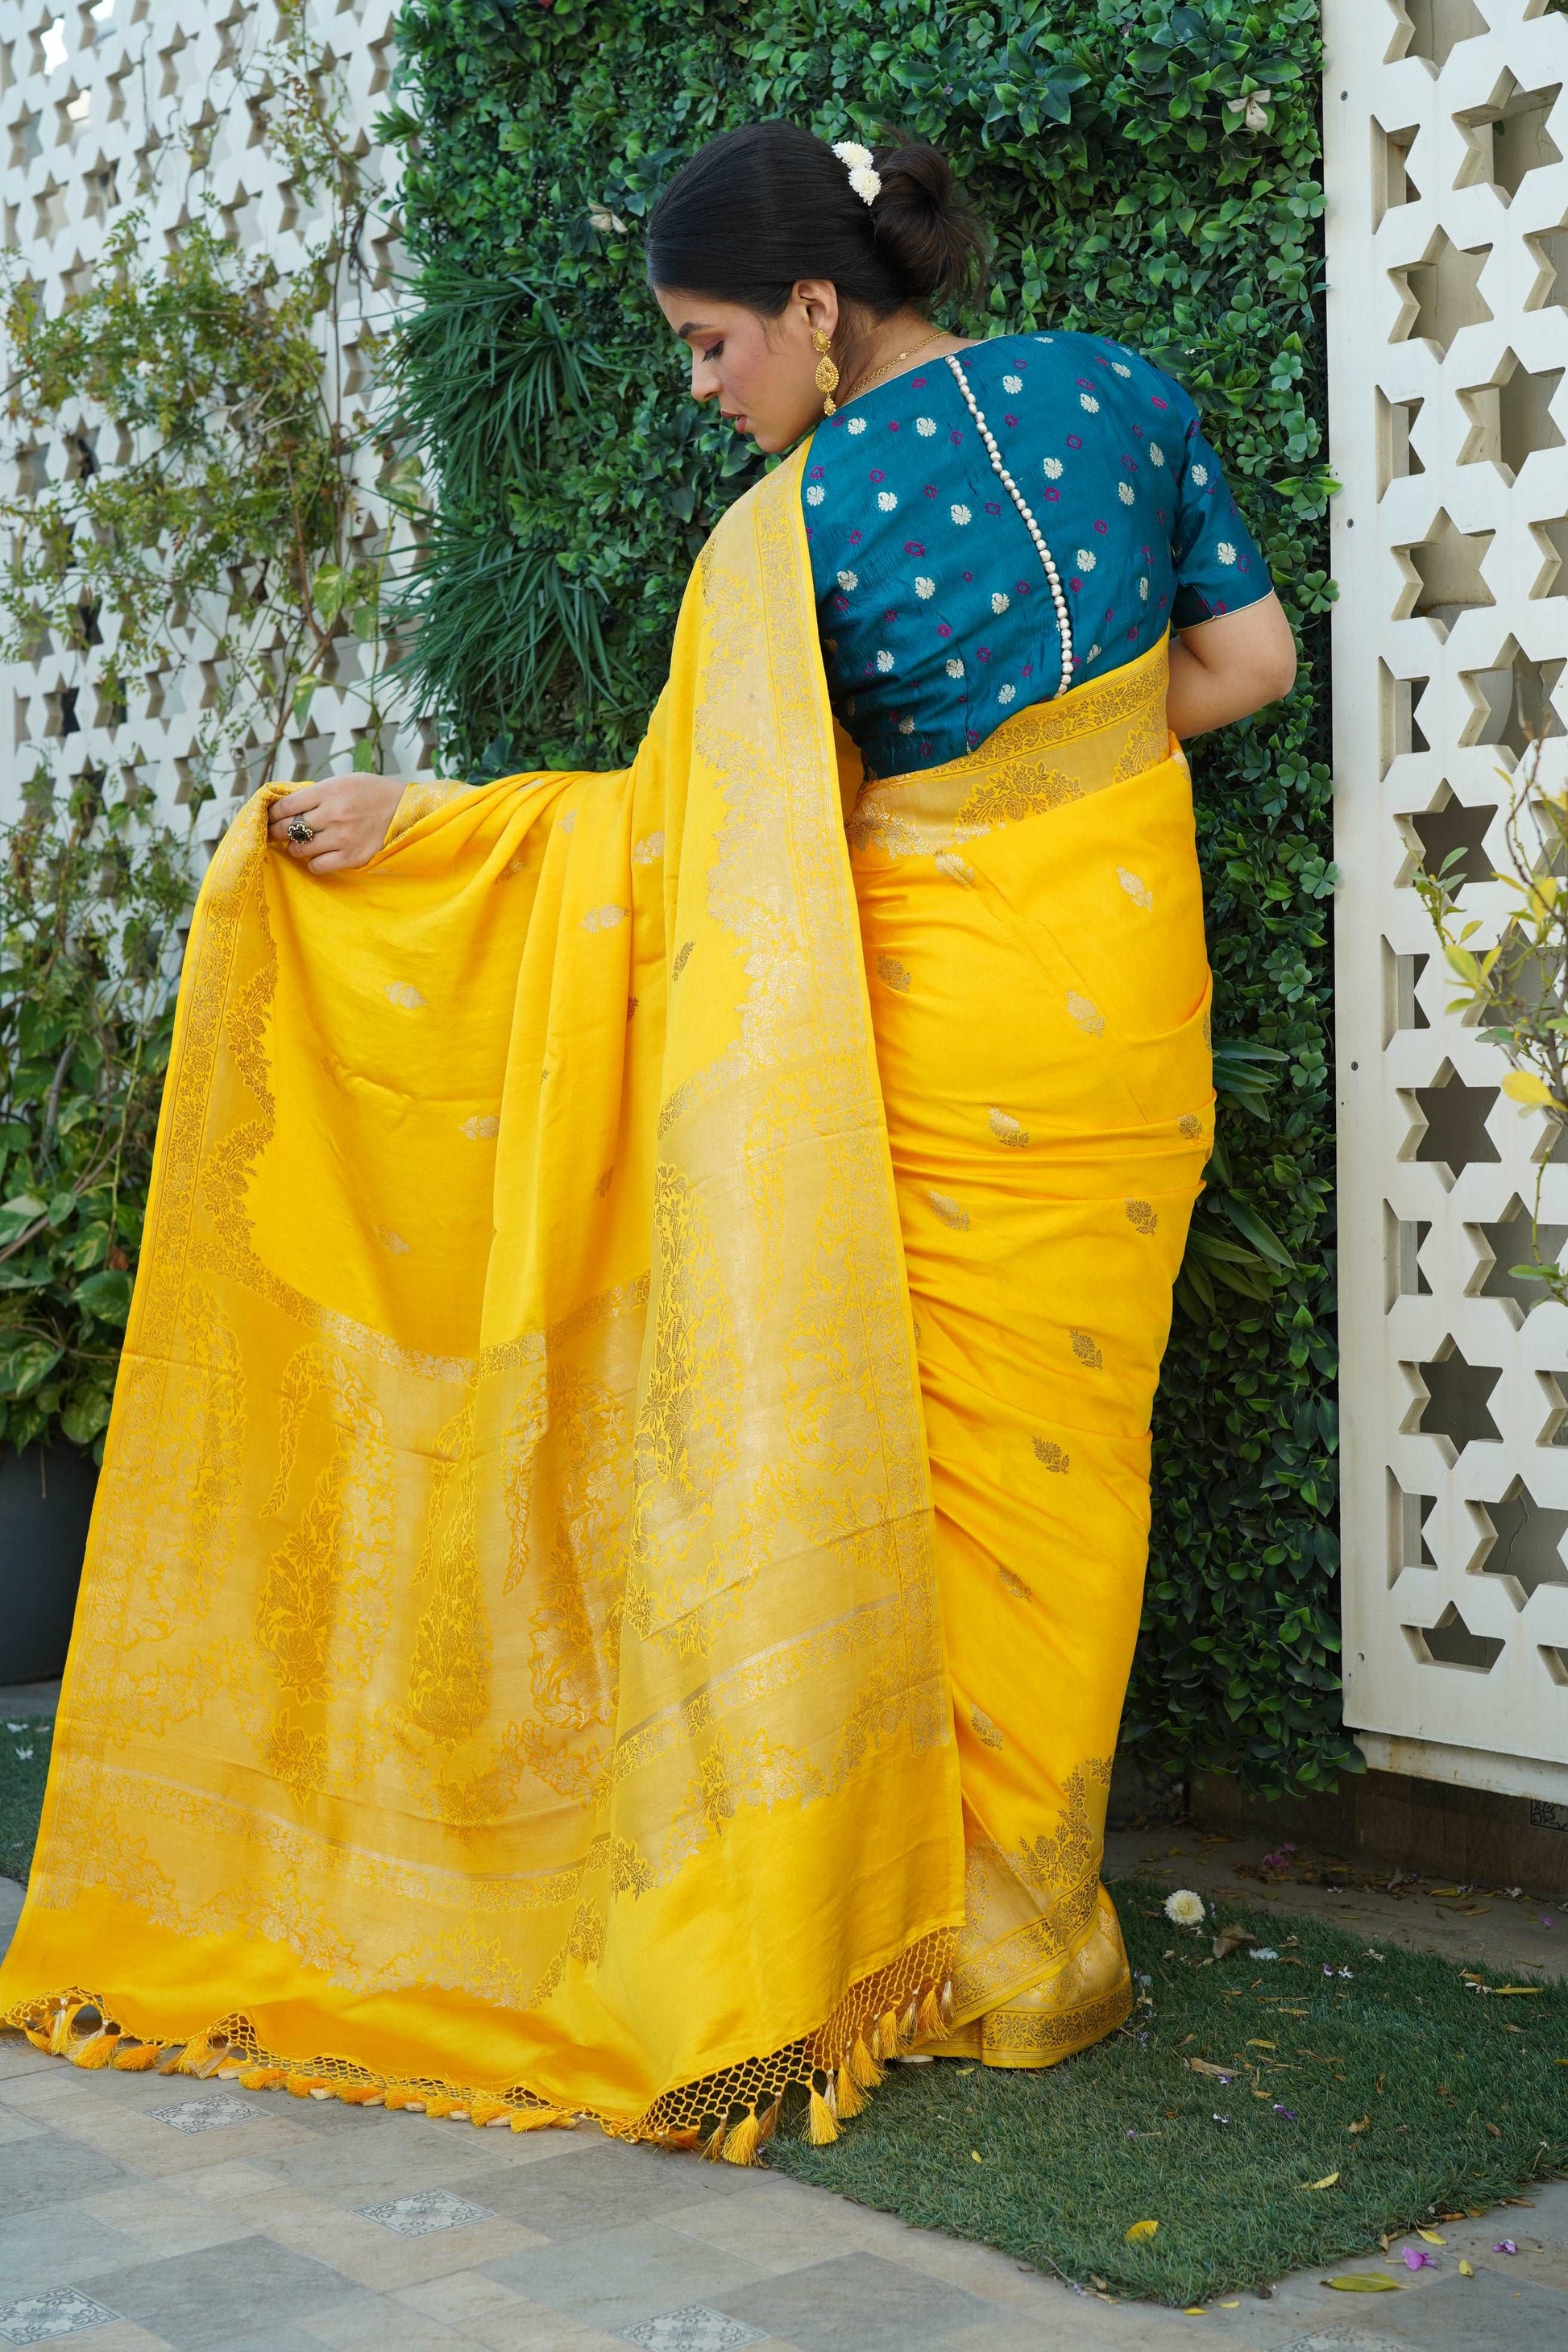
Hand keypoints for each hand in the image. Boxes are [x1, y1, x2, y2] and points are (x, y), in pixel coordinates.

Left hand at [267, 774, 410, 873]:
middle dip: (278, 831)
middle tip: (279, 833)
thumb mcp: (343, 782)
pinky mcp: (351, 857)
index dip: (272, 813)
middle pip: (287, 828)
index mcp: (328, 791)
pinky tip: (319, 855)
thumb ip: (317, 794)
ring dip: (296, 847)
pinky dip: (313, 862)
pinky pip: (317, 866)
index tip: (271, 817)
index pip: (285, 806)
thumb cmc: (372, 793)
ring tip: (302, 844)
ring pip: (299, 849)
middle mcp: (332, 815)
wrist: (405, 810)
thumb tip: (287, 806)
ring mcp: (341, 838)